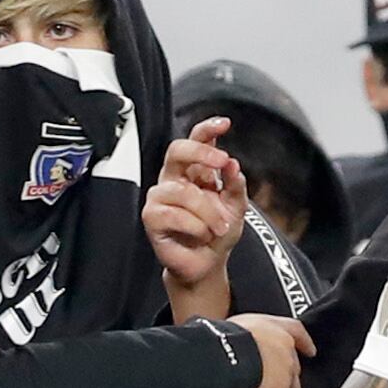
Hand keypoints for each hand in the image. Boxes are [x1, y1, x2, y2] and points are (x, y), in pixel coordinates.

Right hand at [143, 117, 247, 322]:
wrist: (206, 264)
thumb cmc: (217, 233)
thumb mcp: (236, 207)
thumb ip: (235, 184)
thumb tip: (232, 165)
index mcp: (193, 171)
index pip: (195, 141)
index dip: (207, 130)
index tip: (224, 123)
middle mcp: (173, 179)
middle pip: (176, 150)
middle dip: (201, 153)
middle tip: (222, 163)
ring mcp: (160, 197)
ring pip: (183, 191)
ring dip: (208, 211)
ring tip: (218, 228)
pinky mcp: (151, 217)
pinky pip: (173, 214)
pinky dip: (194, 226)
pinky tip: (200, 235)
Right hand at [228, 314, 310, 387]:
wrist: (227, 353)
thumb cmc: (222, 338)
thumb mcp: (233, 329)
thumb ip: (240, 339)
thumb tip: (227, 345)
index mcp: (274, 327)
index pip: (296, 331)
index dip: (304, 343)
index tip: (310, 351)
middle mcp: (286, 347)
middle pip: (292, 366)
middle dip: (281, 379)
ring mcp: (287, 369)